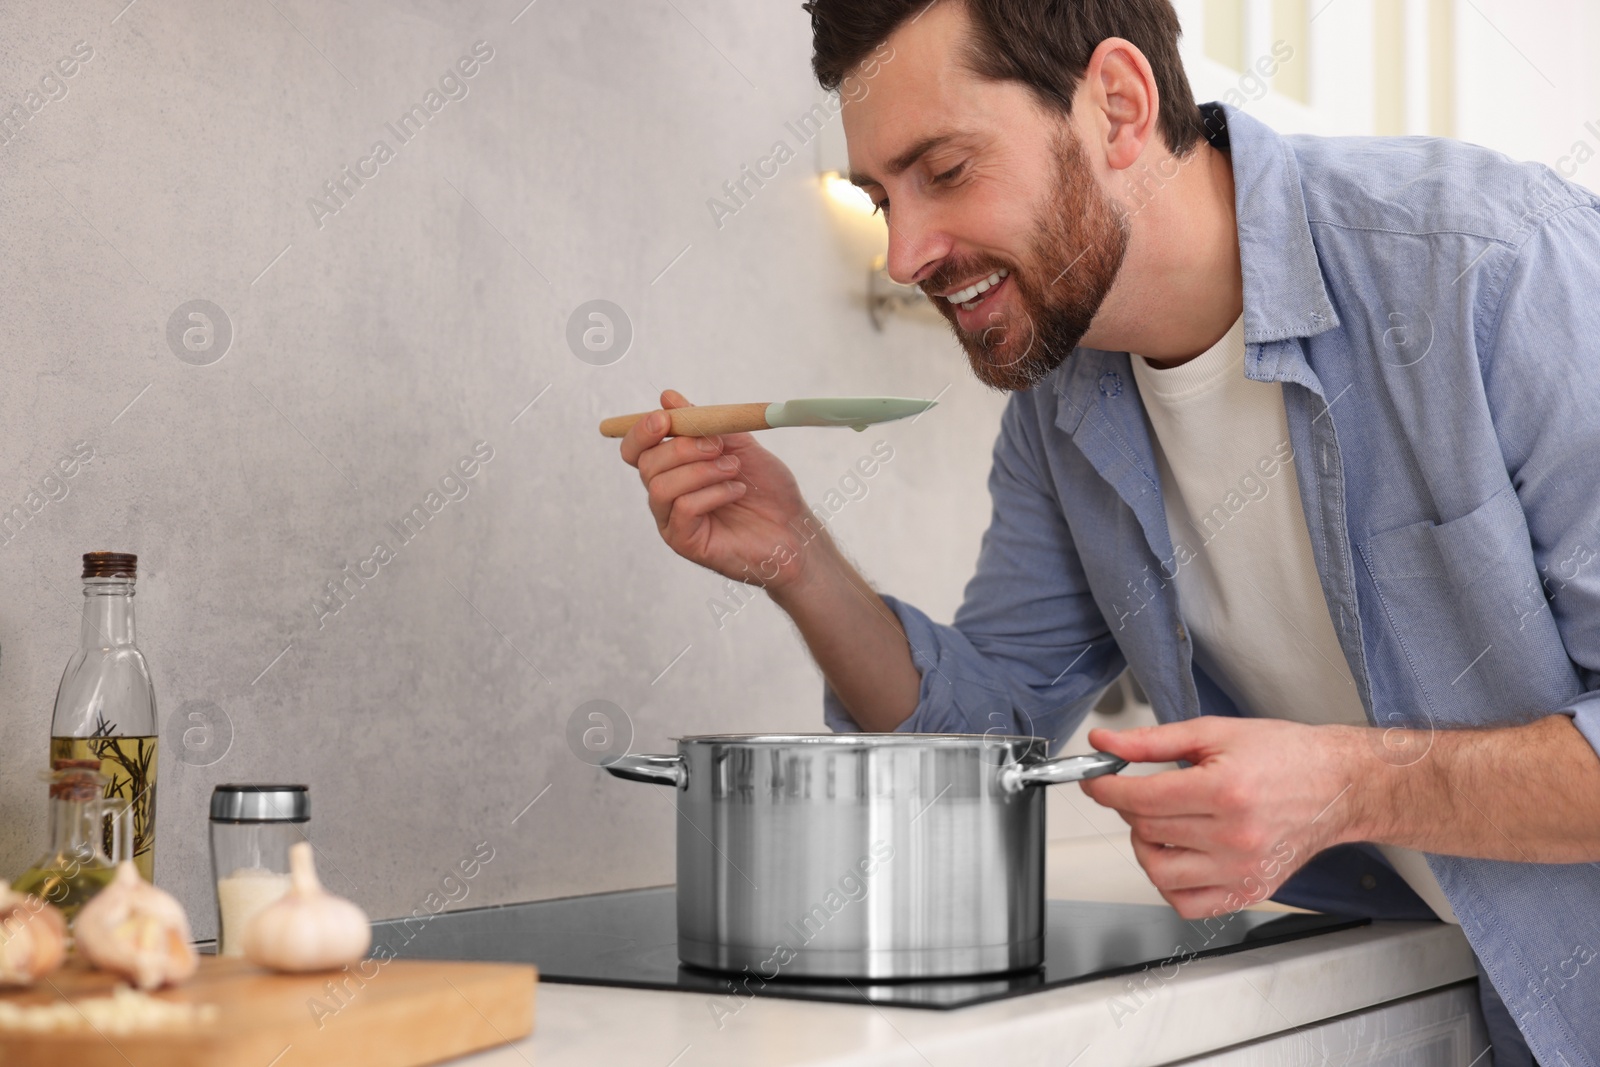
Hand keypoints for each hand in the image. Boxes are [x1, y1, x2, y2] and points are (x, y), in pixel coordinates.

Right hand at [618, 389, 822, 593]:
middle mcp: (667, 495)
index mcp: (673, 469)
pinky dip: (712, 494)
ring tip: (733, 470)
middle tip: (718, 446)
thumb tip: (668, 397)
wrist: (794, 529)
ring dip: (700, 471)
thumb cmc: (766, 490)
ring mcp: (673, 521)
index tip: (665, 419)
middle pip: (646, 464)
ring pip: (661, 486)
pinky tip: (736, 491)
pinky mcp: (685, 542)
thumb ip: (704, 423)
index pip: (636, 450)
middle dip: (681, 448)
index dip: (641, 431)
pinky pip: (683, 509)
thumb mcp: (738, 445)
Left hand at [1079, 717, 1360, 918]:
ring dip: (1145, 848)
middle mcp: (1234, 836)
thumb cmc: (1284, 755)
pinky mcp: (1250, 890)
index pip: (1140, 799)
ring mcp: (1242, 869)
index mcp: (1224, 791)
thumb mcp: (1214, 733)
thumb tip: (1104, 745)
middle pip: (1147, 831)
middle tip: (1139, 793)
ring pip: (1160, 872)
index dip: (1106, 788)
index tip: (1095, 781)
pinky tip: (1178, 856)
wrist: (1337, 786)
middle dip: (1129, 810)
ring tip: (1159, 826)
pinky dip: (1171, 883)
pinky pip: (1188, 904)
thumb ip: (1152, 742)